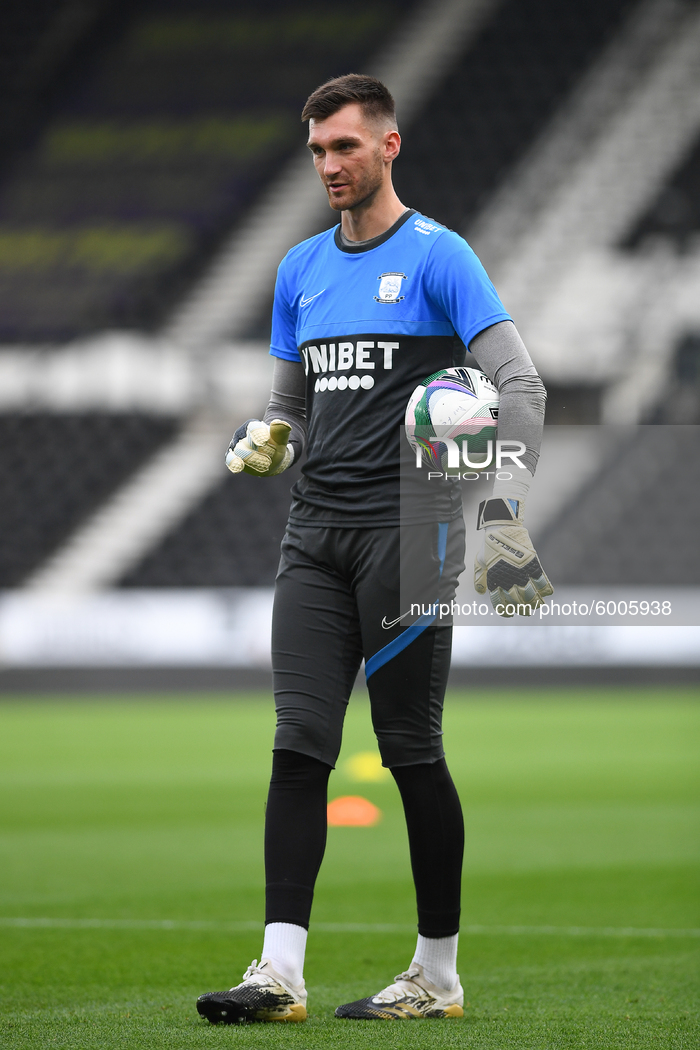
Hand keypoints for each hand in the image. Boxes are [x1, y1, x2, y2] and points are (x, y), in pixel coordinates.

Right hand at [225, 419, 292, 476]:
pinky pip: (231, 460)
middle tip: (266, 462)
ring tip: (243, 464)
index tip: (265, 441)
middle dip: (252, 452)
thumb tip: (283, 424)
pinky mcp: (233, 457)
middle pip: (244, 442)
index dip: (258, 433)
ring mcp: (236, 446)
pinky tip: (238, 468)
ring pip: (236, 451)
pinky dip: (234, 464)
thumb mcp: (280, 439)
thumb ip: (281, 432)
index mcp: (253, 426)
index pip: (254, 428)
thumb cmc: (275, 446)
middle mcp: (242, 435)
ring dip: (244, 458)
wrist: (270, 457)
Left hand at [474, 497, 552, 616]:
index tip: (509, 612)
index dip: (505, 611)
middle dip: (522, 609)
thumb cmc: (489, 545)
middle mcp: (508, 579)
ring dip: (535, 603)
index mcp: (494, 581)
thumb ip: (479, 578)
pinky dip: (546, 590)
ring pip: (531, 596)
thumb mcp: (480, 562)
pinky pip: (542, 582)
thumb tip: (481, 592)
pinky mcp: (532, 564)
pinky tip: (546, 593)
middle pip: (518, 602)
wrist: (501, 528)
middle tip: (526, 610)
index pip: (500, 603)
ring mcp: (521, 573)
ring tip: (537, 604)